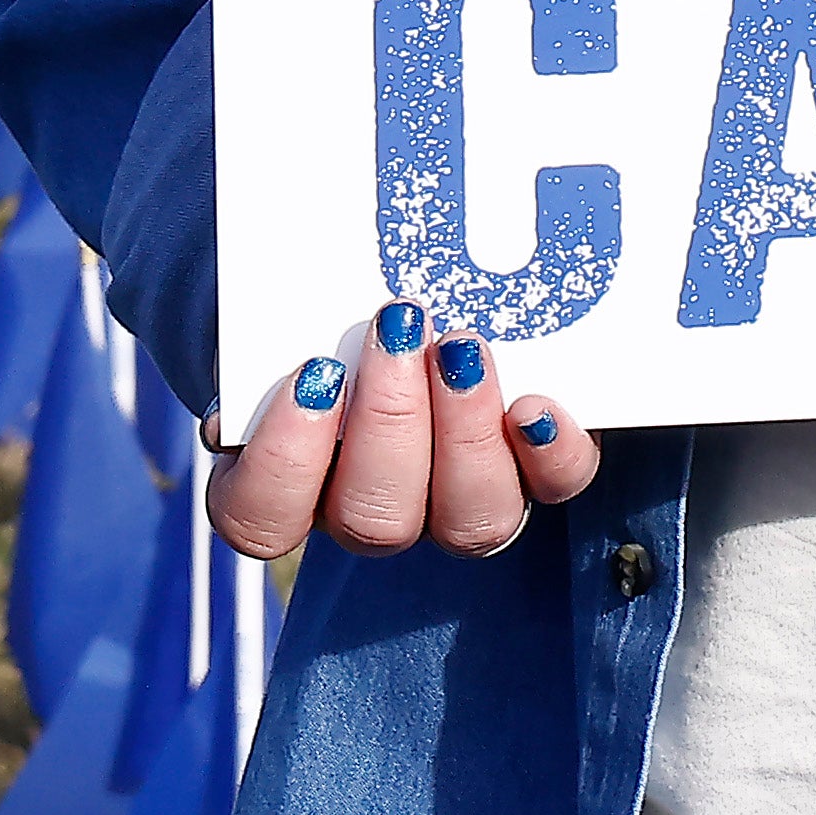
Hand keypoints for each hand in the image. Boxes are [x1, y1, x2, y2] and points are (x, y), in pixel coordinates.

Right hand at [203, 304, 605, 565]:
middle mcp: (373, 510)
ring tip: (461, 348)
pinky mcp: (534, 472)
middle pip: (374, 520)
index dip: (284, 462)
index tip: (313, 374)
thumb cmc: (323, 304)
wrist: (405, 293)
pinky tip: (537, 405)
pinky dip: (551, 452)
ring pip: (465, 522)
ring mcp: (456, 504)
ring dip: (464, 432)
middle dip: (389, 421)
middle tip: (396, 329)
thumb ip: (265, 318)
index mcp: (291, 483)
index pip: (262, 519)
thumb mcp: (282, 306)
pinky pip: (553, 487)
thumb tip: (262, 309)